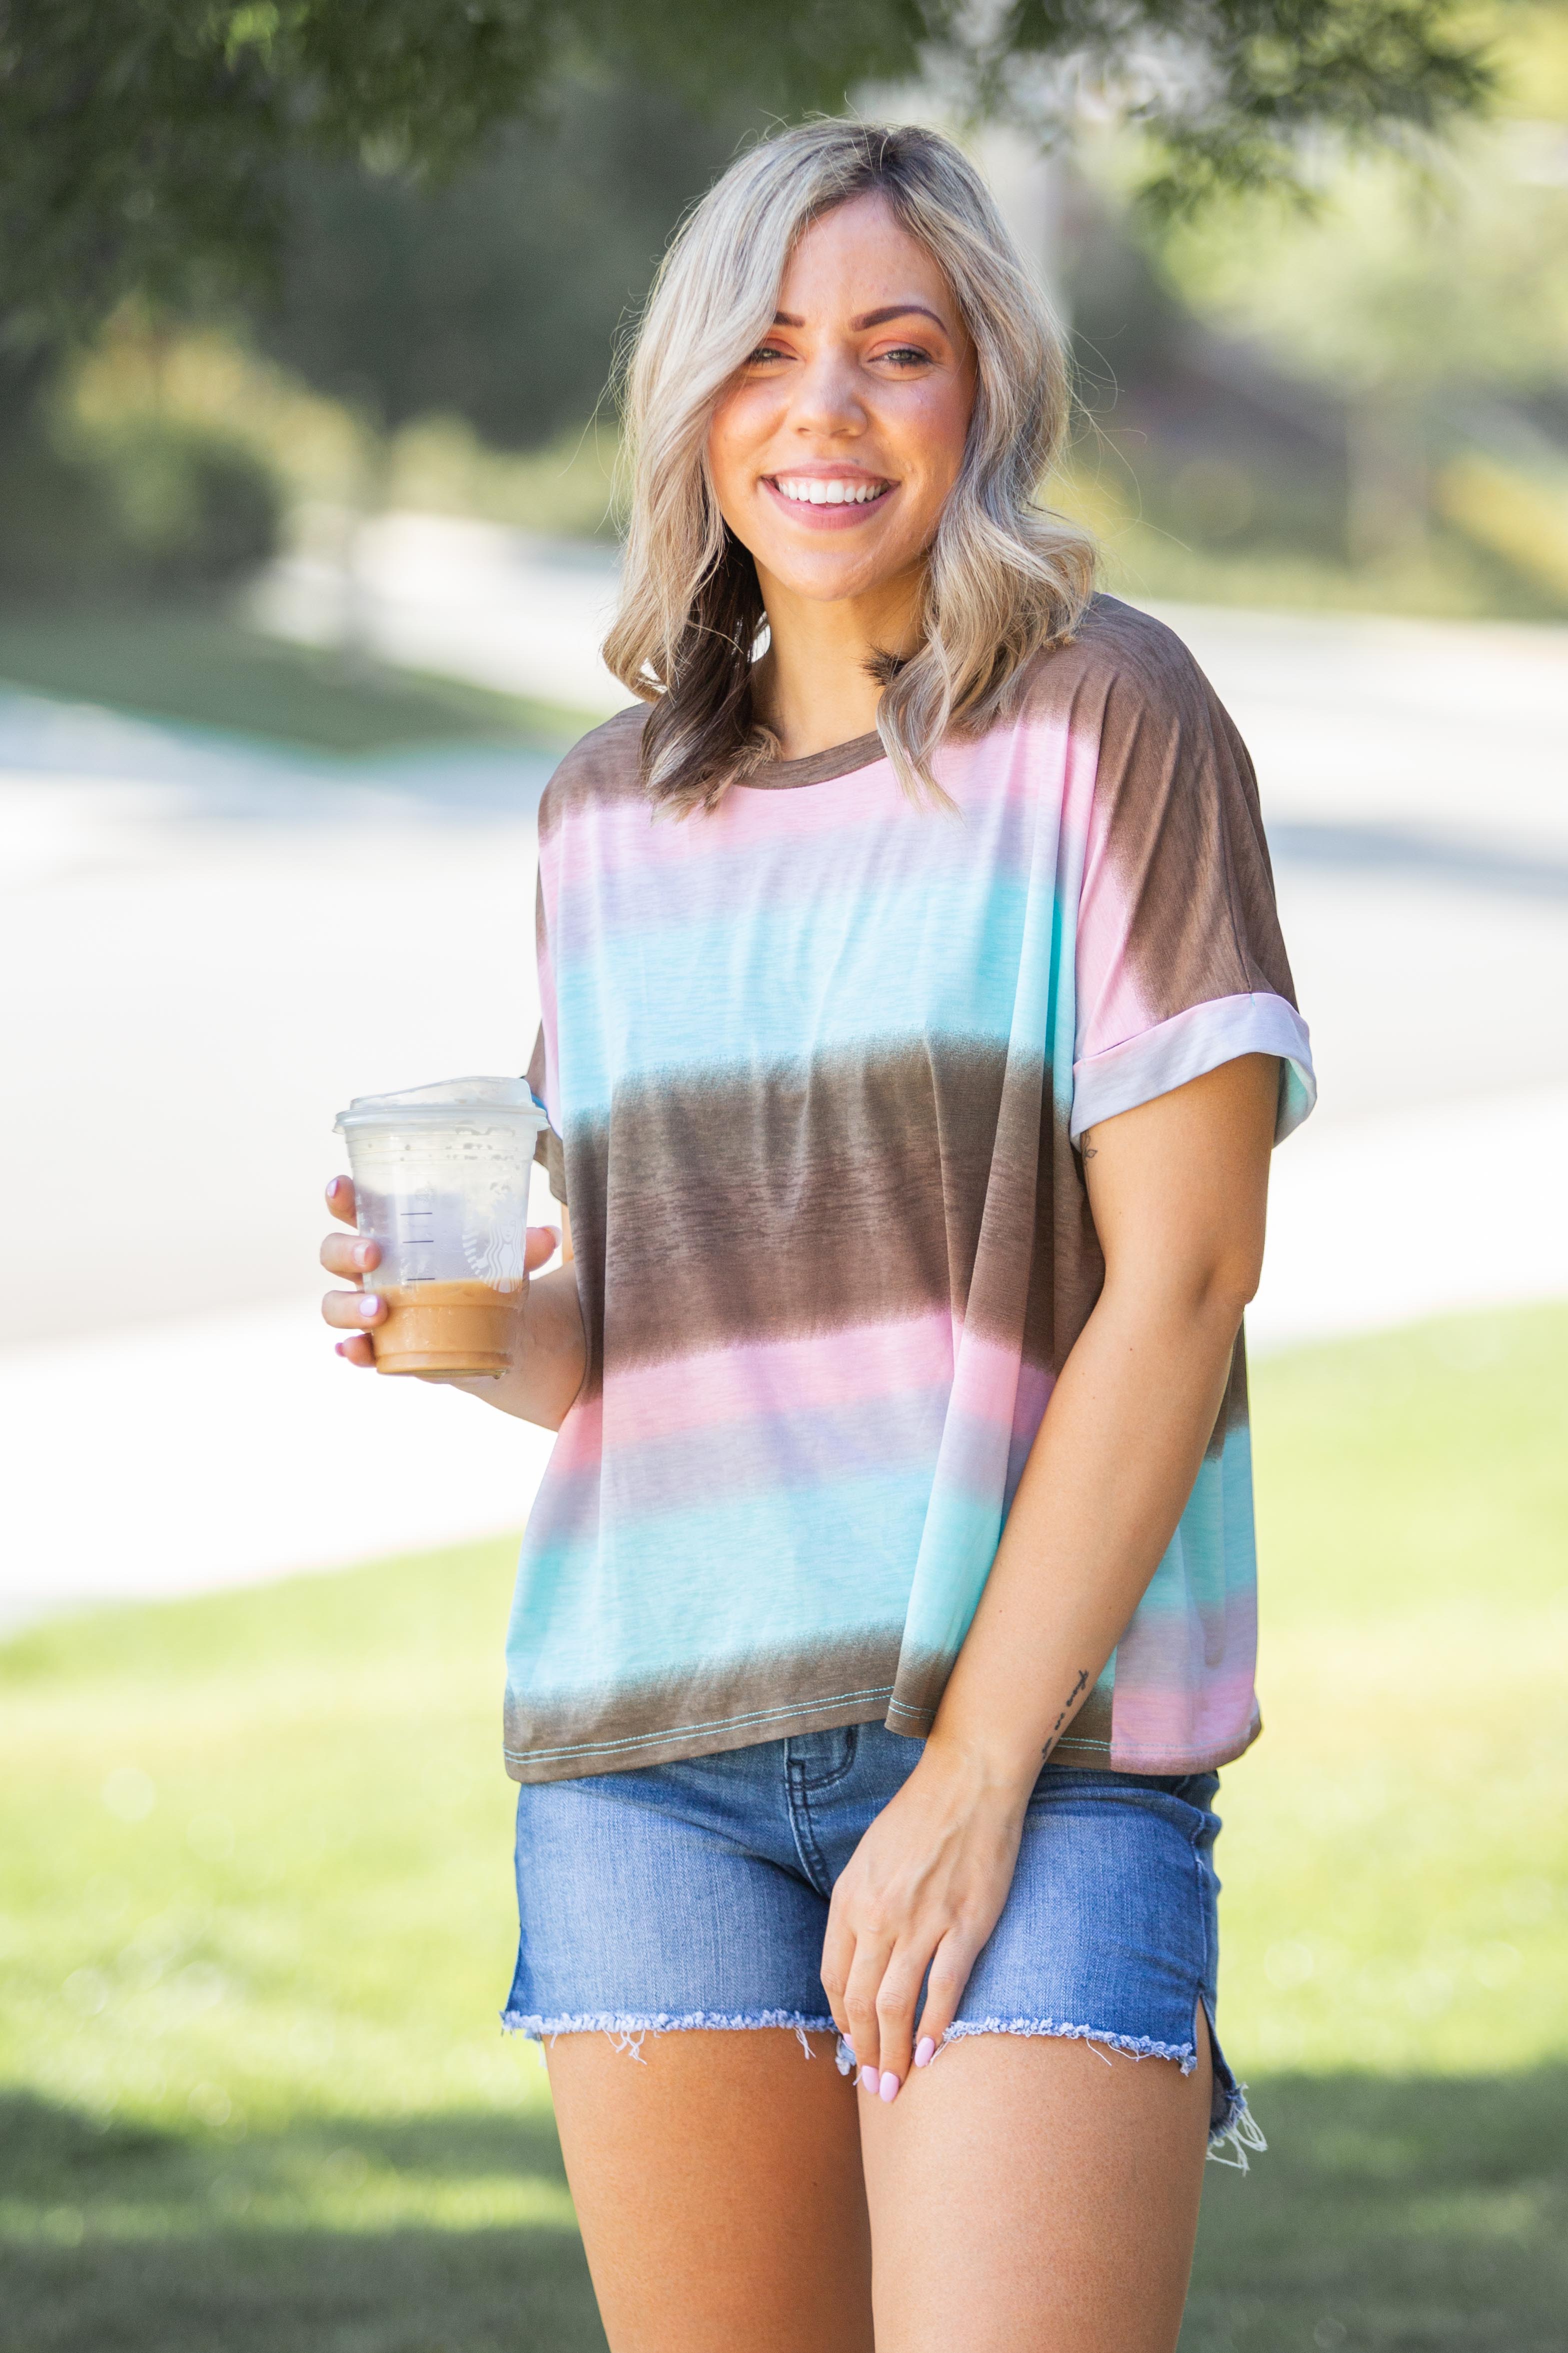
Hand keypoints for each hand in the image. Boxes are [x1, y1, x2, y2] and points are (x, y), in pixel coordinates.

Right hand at [318, 1174, 559, 1372]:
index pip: (354, 1207)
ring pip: (335, 1304)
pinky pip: (355, 1349)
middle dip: (345, 1250)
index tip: (341, 1185)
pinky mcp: (383, 1345)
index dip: (340, 1196)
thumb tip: (546, 1235)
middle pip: (333, 1252)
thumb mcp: (500, 1258)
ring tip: (380, 1310)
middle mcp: (371, 1269)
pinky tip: (354, 1350)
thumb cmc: (479, 1273)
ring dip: (348, 1306)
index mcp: (392, 1232)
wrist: (491, 1329)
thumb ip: (520, 1247)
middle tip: (373, 1254)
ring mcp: (371, 1307)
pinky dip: (351, 1350)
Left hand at [819, 1742, 1032, 2104]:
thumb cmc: (919, 1817)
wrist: (968, 1781)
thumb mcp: (870, 1859)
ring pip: (897, 2004)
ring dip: (894, 2053)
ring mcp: (923, 1920)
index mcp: (851, 1898)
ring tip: (897, 2085)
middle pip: (861, 2001)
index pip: (835, 1978)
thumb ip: (861, 1908)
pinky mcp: (966, 1923)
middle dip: (865, 2052)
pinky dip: (935, 2025)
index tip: (855, 2044)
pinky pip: (945, 1987)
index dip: (843, 2020)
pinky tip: (931, 2052)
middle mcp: (879, 1914)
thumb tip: (861, 1961)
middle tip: (874, 2088)